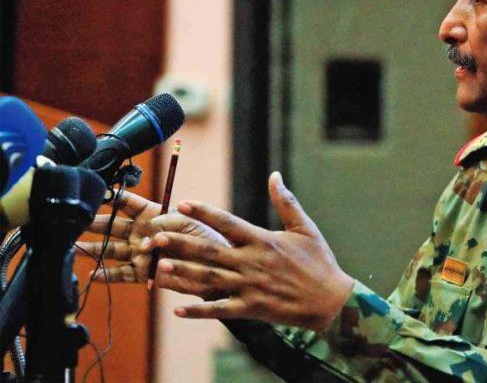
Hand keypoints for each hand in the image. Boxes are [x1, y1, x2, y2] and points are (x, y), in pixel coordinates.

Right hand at [75, 191, 229, 286]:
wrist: (216, 268)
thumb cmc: (207, 240)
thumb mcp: (190, 223)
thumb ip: (168, 223)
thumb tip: (147, 232)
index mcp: (154, 215)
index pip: (128, 204)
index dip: (112, 198)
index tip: (94, 193)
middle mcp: (143, 232)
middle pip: (112, 225)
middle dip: (94, 223)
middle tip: (75, 220)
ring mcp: (141, 253)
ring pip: (112, 249)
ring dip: (94, 248)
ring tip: (73, 246)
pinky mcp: (145, 272)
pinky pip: (122, 274)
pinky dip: (108, 275)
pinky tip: (93, 274)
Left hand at [146, 172, 354, 330]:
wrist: (331, 301)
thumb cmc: (319, 262)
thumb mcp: (305, 228)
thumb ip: (287, 202)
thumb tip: (275, 175)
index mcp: (263, 240)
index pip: (227, 223)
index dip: (204, 213)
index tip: (183, 203)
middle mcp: (252, 262)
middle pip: (209, 251)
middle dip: (180, 244)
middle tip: (155, 237)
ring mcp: (249, 287)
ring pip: (209, 279)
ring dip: (182, 274)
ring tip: (158, 267)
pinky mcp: (251, 309)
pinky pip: (220, 310)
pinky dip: (198, 310)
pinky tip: (177, 309)